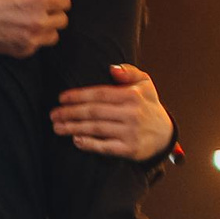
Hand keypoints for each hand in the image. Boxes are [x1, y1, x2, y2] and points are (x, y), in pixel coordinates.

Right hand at [0, 0, 68, 56]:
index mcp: (39, 2)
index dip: (57, 0)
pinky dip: (33, 40)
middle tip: (42, 12)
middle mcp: (39, 22)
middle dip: (53, 14)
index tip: (51, 1)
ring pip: (54, 36)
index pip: (65, 3)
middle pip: (63, 21)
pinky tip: (21, 32)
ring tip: (33, 24)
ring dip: (47, 30)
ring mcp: (32, 39)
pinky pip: (38, 46)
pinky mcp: (24, 51)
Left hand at [51, 64, 173, 160]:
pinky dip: (89, 144)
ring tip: (57, 127)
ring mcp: (130, 133)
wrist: (166, 135)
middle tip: (53, 114)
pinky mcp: (130, 149)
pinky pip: (105, 147)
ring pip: (96, 129)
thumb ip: (129, 72)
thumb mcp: (145, 84)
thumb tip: (112, 69)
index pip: (100, 94)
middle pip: (94, 112)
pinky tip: (76, 140)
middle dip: (70, 113)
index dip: (79, 96)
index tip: (61, 98)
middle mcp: (131, 114)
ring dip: (73, 128)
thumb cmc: (148, 106)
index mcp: (132, 96)